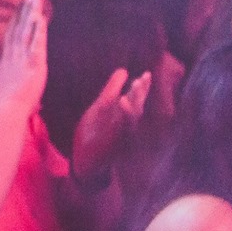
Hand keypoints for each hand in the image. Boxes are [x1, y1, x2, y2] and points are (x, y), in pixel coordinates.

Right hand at [0, 0, 48, 117]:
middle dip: (24, 9)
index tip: (21, 6)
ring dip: (30, 14)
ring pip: (26, 31)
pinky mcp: (32, 65)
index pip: (11, 33)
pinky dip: (37, 31)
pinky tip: (40, 19)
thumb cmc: (3, 100)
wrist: (5, 111)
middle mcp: (13, 55)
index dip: (16, 18)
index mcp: (6, 58)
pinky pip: (35, 43)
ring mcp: (22, 59)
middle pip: (18, 27)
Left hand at [71, 67, 152, 183]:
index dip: (142, 89)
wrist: (84, 160)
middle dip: (139, 97)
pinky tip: (118, 112)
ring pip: (129, 125)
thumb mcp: (100, 107)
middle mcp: (124, 128)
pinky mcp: (109, 149)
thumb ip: (111, 90)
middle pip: (136, 111)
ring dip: (130, 111)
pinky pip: (116, 138)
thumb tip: (123, 70)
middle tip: (143, 79)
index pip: (135, 101)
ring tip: (129, 94)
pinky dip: (118, 127)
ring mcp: (118, 140)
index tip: (147, 75)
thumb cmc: (95, 132)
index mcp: (123, 117)